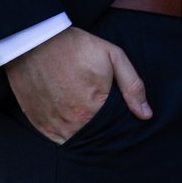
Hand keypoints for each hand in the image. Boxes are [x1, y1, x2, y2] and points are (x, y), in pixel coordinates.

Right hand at [4, 24, 151, 143]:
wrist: (35, 41)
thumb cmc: (76, 47)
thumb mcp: (113, 56)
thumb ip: (132, 86)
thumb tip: (146, 114)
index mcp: (95, 109)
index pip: (115, 130)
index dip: (119, 124)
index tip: (118, 115)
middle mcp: (74, 123)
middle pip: (96, 138)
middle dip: (103, 131)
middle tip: (100, 112)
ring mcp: (54, 125)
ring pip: (77, 141)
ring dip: (84, 133)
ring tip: (85, 115)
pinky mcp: (39, 123)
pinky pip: (57, 139)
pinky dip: (66, 134)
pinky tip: (70, 120)